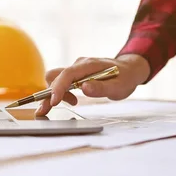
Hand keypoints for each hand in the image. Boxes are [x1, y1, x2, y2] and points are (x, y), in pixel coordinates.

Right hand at [35, 54, 150, 115]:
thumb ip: (102, 88)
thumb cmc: (125, 78)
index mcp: (89, 65)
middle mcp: (79, 64)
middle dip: (49, 93)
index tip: (53, 102)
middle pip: (55, 76)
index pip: (67, 74)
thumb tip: (84, 88)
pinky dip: (62, 93)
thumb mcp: (118, 87)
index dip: (58, 88)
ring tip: (72, 103)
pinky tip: (73, 101)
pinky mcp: (76, 75)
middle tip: (46, 111)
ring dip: (55, 93)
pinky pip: (62, 82)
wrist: (129, 69)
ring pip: (56, 79)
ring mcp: (76, 69)